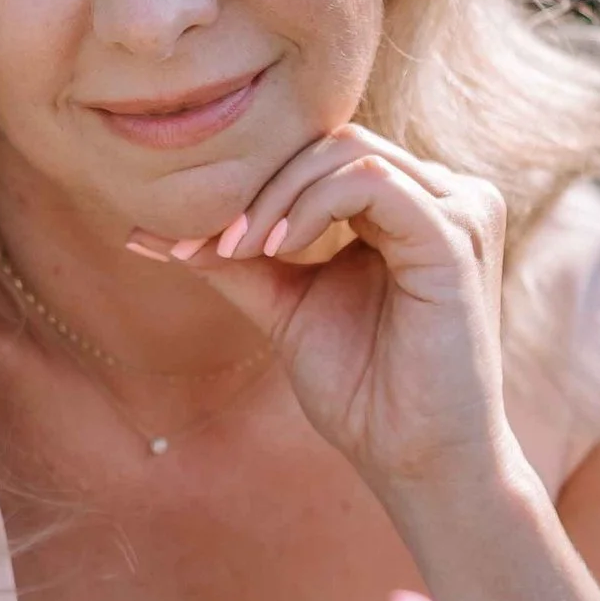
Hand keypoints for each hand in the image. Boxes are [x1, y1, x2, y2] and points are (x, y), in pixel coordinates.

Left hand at [135, 129, 525, 512]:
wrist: (415, 459)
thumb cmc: (363, 389)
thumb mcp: (284, 306)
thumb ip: (230, 261)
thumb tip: (139, 233)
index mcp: (412, 204)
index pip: (325, 151)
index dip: (260, 182)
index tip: (200, 239)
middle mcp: (444, 194)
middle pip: (331, 141)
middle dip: (262, 188)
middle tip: (218, 245)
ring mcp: (459, 208)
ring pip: (346, 151)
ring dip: (278, 196)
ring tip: (245, 251)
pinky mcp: (455, 235)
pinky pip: (372, 181)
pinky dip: (312, 205)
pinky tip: (281, 248)